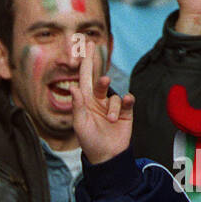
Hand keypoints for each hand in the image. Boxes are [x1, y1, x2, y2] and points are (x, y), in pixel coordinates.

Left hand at [69, 41, 132, 163]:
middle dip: (100, 73)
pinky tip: (125, 103)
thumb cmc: (89, 141)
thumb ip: (78, 106)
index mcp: (85, 101)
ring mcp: (112, 105)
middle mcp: (99, 100)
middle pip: (100, 80)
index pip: (85, 78)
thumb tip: (74, 88)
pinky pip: (126, 100)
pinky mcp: (125, 112)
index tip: (87, 45)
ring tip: (110, 120)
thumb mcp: (80, 124)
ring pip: (114, 96)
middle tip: (100, 70)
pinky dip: (126, 101)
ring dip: (112, 107)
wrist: (106, 156)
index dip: (86, 62)